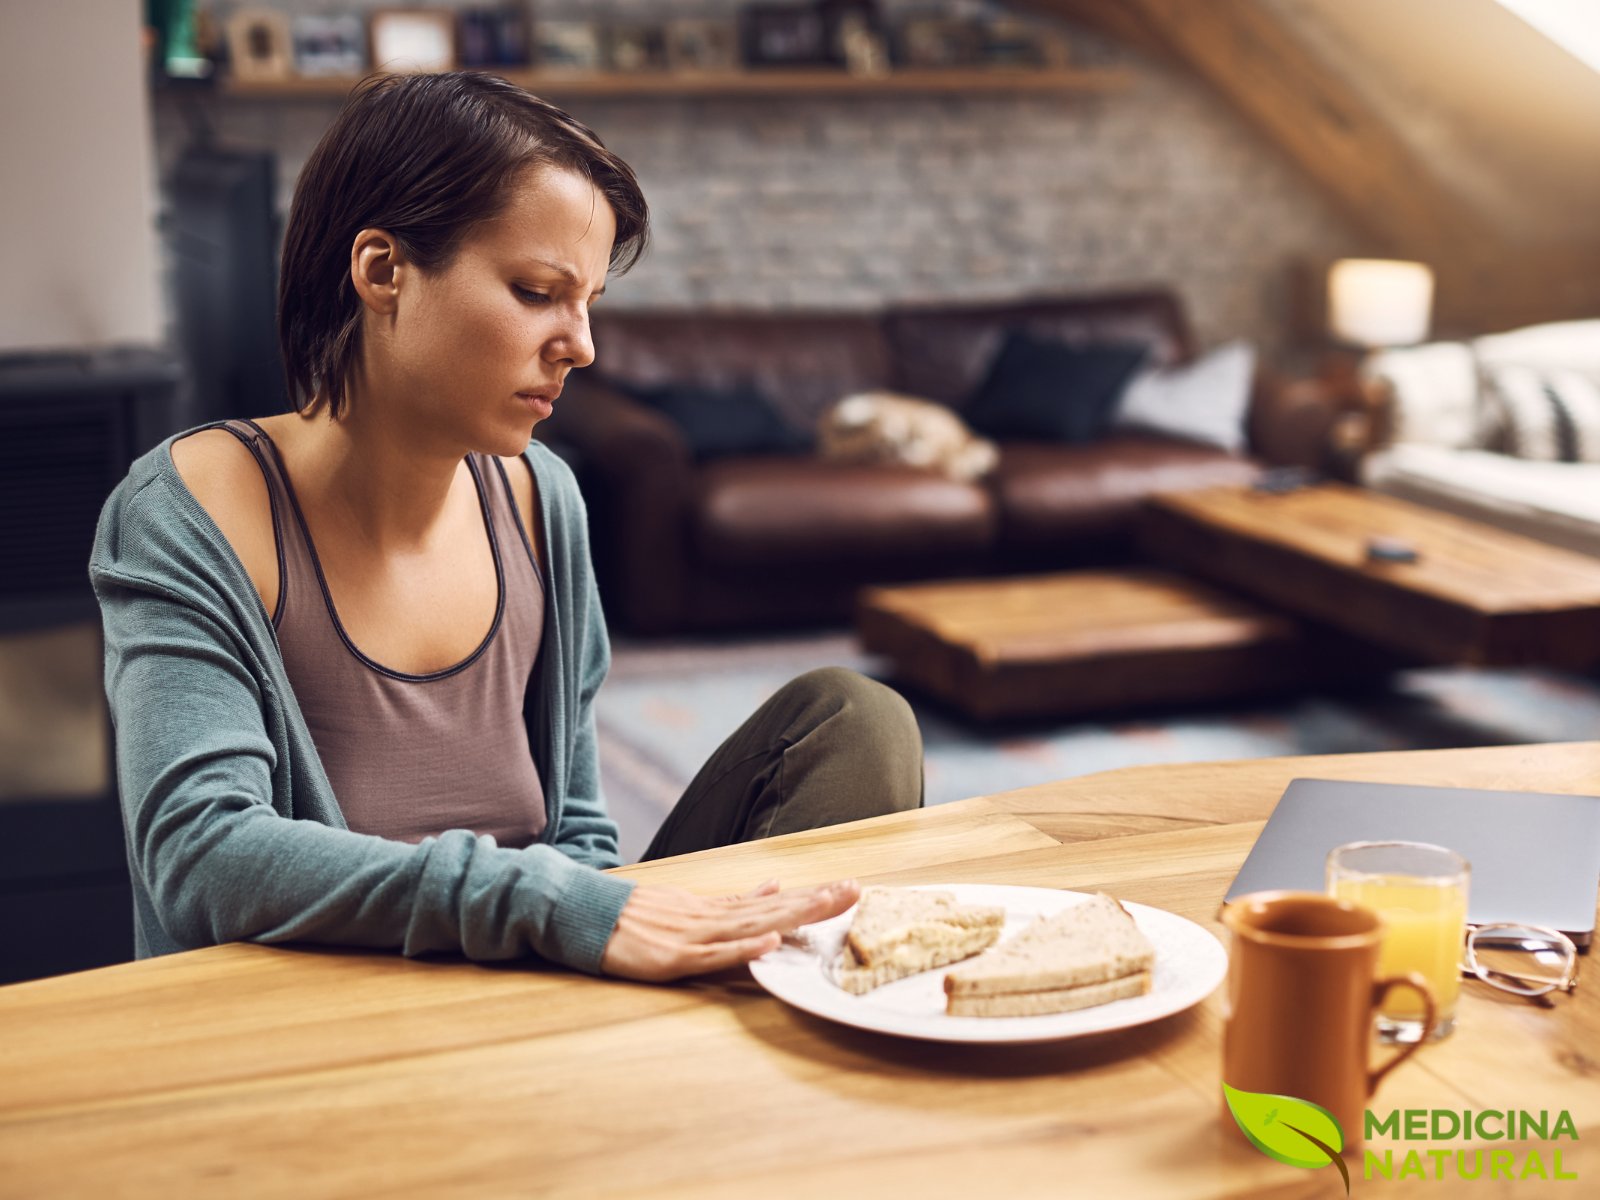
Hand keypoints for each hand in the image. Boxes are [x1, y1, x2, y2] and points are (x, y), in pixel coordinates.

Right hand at [599, 877, 860, 982]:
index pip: (772, 901)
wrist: (582, 914)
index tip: (847, 888)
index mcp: (714, 909)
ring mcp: (692, 935)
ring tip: (828, 905)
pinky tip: (769, 940)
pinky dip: (742, 946)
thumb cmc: (634, 916)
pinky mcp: (672, 957)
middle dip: (815, 900)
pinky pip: (713, 954)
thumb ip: (732, 903)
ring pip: (751, 924)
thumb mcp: (688, 903)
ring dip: (791, 915)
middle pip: (771, 908)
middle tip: (855, 890)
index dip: (810, 895)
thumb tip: (773, 887)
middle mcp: (710, 917)